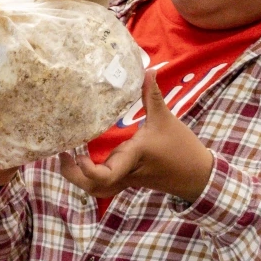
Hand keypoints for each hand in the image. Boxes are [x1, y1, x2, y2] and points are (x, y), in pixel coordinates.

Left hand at [56, 72, 215, 203]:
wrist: (197, 176)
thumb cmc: (182, 148)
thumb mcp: (166, 119)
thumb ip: (153, 95)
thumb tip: (148, 69)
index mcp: (133, 157)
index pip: (105, 175)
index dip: (87, 170)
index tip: (78, 154)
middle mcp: (126, 172)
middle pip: (93, 187)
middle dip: (73, 175)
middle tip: (62, 154)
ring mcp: (127, 180)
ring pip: (97, 190)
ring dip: (79, 180)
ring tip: (68, 159)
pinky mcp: (129, 181)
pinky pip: (105, 186)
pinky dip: (91, 178)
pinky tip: (85, 162)